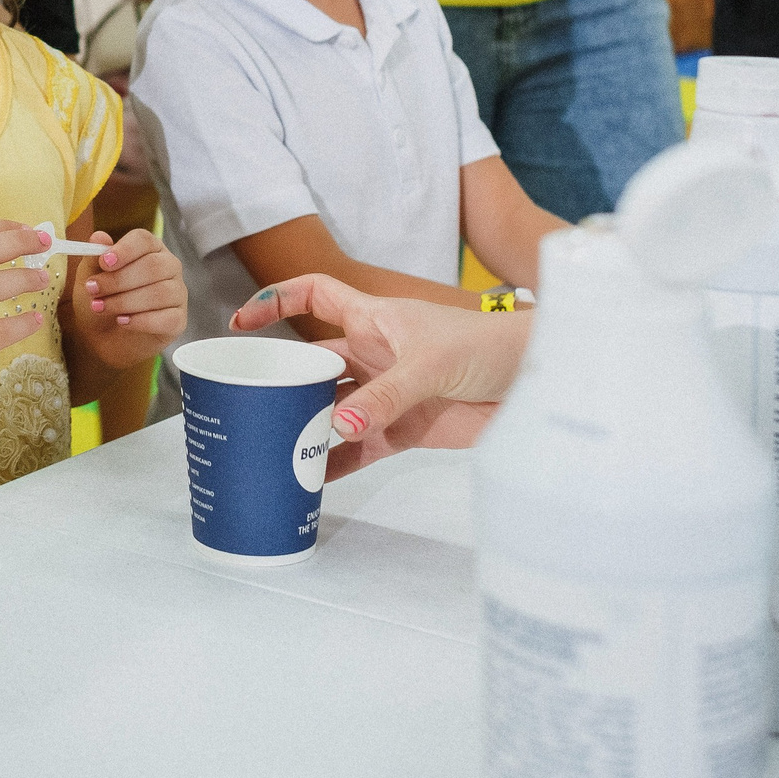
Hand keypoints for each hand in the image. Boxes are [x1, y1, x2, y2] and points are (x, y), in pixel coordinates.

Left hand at [70, 228, 185, 367]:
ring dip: (125, 301)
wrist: (103, 337)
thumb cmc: (101, 299)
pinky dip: (140, 321)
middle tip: (94, 290)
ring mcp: (177, 293)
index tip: (104, 262)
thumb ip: (94, 257)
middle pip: (153, 266)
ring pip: (160, 292)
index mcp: (149, 249)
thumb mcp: (90, 277)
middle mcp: (169, 267)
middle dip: (119, 280)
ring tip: (101, 308)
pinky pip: (166, 318)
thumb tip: (98, 237)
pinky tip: (122, 321)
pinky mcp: (178, 320)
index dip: (125, 250)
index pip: (144, 240)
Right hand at [230, 273, 528, 476]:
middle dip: (283, 380)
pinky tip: (312, 482)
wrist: (537, 381)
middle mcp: (374, 353)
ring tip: (273, 449)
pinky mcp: (404, 428)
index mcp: (374, 318)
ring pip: (332, 409)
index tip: (241, 321)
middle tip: (250, 404)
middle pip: (314, 363)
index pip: (314, 296)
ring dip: (306, 427)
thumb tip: (338, 427)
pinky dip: (337, 464)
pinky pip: (359, 447)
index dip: (276, 300)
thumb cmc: (489, 347)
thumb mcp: (430, 362)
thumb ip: (384, 396)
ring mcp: (386, 392)